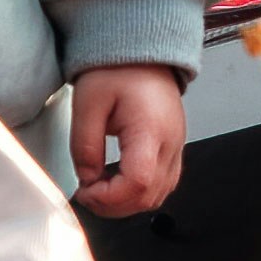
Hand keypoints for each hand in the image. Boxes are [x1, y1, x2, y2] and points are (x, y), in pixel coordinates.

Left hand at [69, 65, 186, 216]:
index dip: (109, 197)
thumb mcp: (88, 103)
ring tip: (100, 188)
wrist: (142, 55)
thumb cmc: (118, 71)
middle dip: (113, 205)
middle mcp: (170, 143)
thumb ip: (84, 146)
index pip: (138, 182)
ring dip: (126, 202)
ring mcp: (176, 148)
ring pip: (157, 196)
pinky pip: (162, 185)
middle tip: (87, 193)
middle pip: (149, 197)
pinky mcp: (173, 149)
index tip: (86, 191)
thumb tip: (86, 179)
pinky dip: (138, 193)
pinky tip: (117, 182)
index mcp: (150, 129)